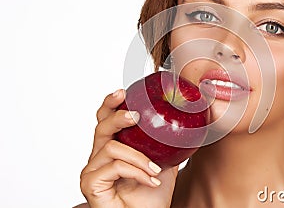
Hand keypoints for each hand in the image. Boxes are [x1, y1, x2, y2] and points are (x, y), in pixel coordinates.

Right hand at [80, 89, 178, 207]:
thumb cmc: (151, 197)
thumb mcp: (164, 164)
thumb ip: (167, 145)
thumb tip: (187, 125)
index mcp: (114, 147)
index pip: (106, 119)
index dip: (110, 103)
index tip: (123, 92)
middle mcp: (99, 156)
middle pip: (101, 125)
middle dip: (119, 116)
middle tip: (137, 116)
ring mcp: (92, 170)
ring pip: (111, 147)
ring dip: (139, 157)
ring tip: (155, 169)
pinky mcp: (90, 183)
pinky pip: (114, 166)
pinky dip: (136, 171)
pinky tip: (150, 181)